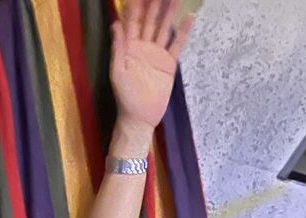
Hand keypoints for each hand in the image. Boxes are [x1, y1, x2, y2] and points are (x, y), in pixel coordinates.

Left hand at [110, 0, 194, 130]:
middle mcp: (143, 46)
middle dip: (154, 4)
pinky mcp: (169, 63)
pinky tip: (189, 17)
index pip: (132, 21)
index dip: (135, 6)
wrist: (140, 118)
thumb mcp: (117, 72)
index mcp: (128, 47)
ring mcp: (157, 53)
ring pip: (164, 28)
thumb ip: (118, 48)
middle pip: (149, 20)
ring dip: (169, 12)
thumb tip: (115, 25)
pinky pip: (177, 44)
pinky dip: (183, 31)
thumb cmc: (125, 97)